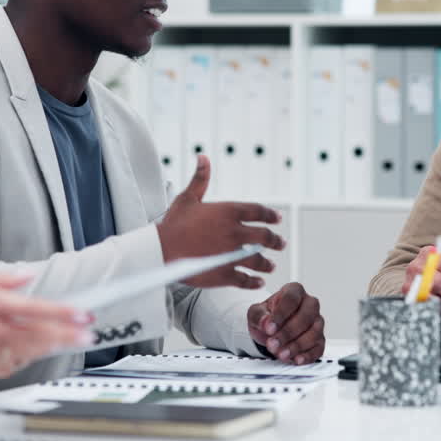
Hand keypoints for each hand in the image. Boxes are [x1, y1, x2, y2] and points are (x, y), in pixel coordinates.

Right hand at [0, 274, 93, 388]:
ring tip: (67, 340)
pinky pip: (8, 365)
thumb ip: (1, 279)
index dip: (63, 313)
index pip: (36, 309)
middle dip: (67, 335)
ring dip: (50, 347)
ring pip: (27, 352)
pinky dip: (22, 359)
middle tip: (88, 334)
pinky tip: (30, 352)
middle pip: (38, 334)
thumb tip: (28, 278)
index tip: (83, 315)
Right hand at [158, 155, 285, 288]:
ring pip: (257, 260)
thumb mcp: (187, 198)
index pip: (258, 211)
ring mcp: (232, 254)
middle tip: (280, 243)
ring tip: (270, 265)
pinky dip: (254, 282)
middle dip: (275, 240)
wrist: (160, 250)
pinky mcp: (224, 274)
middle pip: (264, 237)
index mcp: (228, 212)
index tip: (277, 219)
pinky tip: (258, 282)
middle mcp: (234, 233)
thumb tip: (203, 158)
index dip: (270, 215)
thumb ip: (200, 179)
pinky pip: (245, 279)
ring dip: (267, 263)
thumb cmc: (173, 224)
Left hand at [247, 282, 324, 363]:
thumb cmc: (267, 317)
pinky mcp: (319, 339)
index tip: (269, 328)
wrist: (270, 331)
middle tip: (273, 344)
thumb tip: (266, 322)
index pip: (291, 299)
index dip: (281, 314)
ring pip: (314, 333)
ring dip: (296, 346)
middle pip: (305, 316)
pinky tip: (296, 358)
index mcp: (294, 291)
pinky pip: (318, 348)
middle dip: (287, 333)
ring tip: (280, 353)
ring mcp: (317, 322)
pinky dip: (307, 355)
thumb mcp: (255, 313)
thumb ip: (258, 315)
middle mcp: (309, 304)